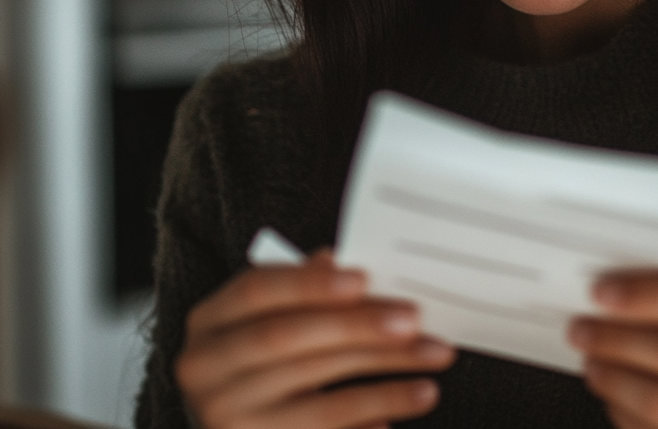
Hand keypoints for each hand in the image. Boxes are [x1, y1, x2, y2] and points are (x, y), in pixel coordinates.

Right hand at [177, 250, 455, 428]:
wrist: (239, 420)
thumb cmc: (265, 354)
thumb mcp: (273, 315)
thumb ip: (306, 287)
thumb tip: (343, 262)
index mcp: (211, 321)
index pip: (257, 290)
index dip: (310, 284)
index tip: (364, 278)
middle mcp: (208, 370)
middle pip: (288, 340)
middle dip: (357, 327)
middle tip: (413, 319)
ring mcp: (228, 418)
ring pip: (314, 392)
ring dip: (383, 376)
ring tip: (431, 358)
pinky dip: (371, 415)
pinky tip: (408, 399)